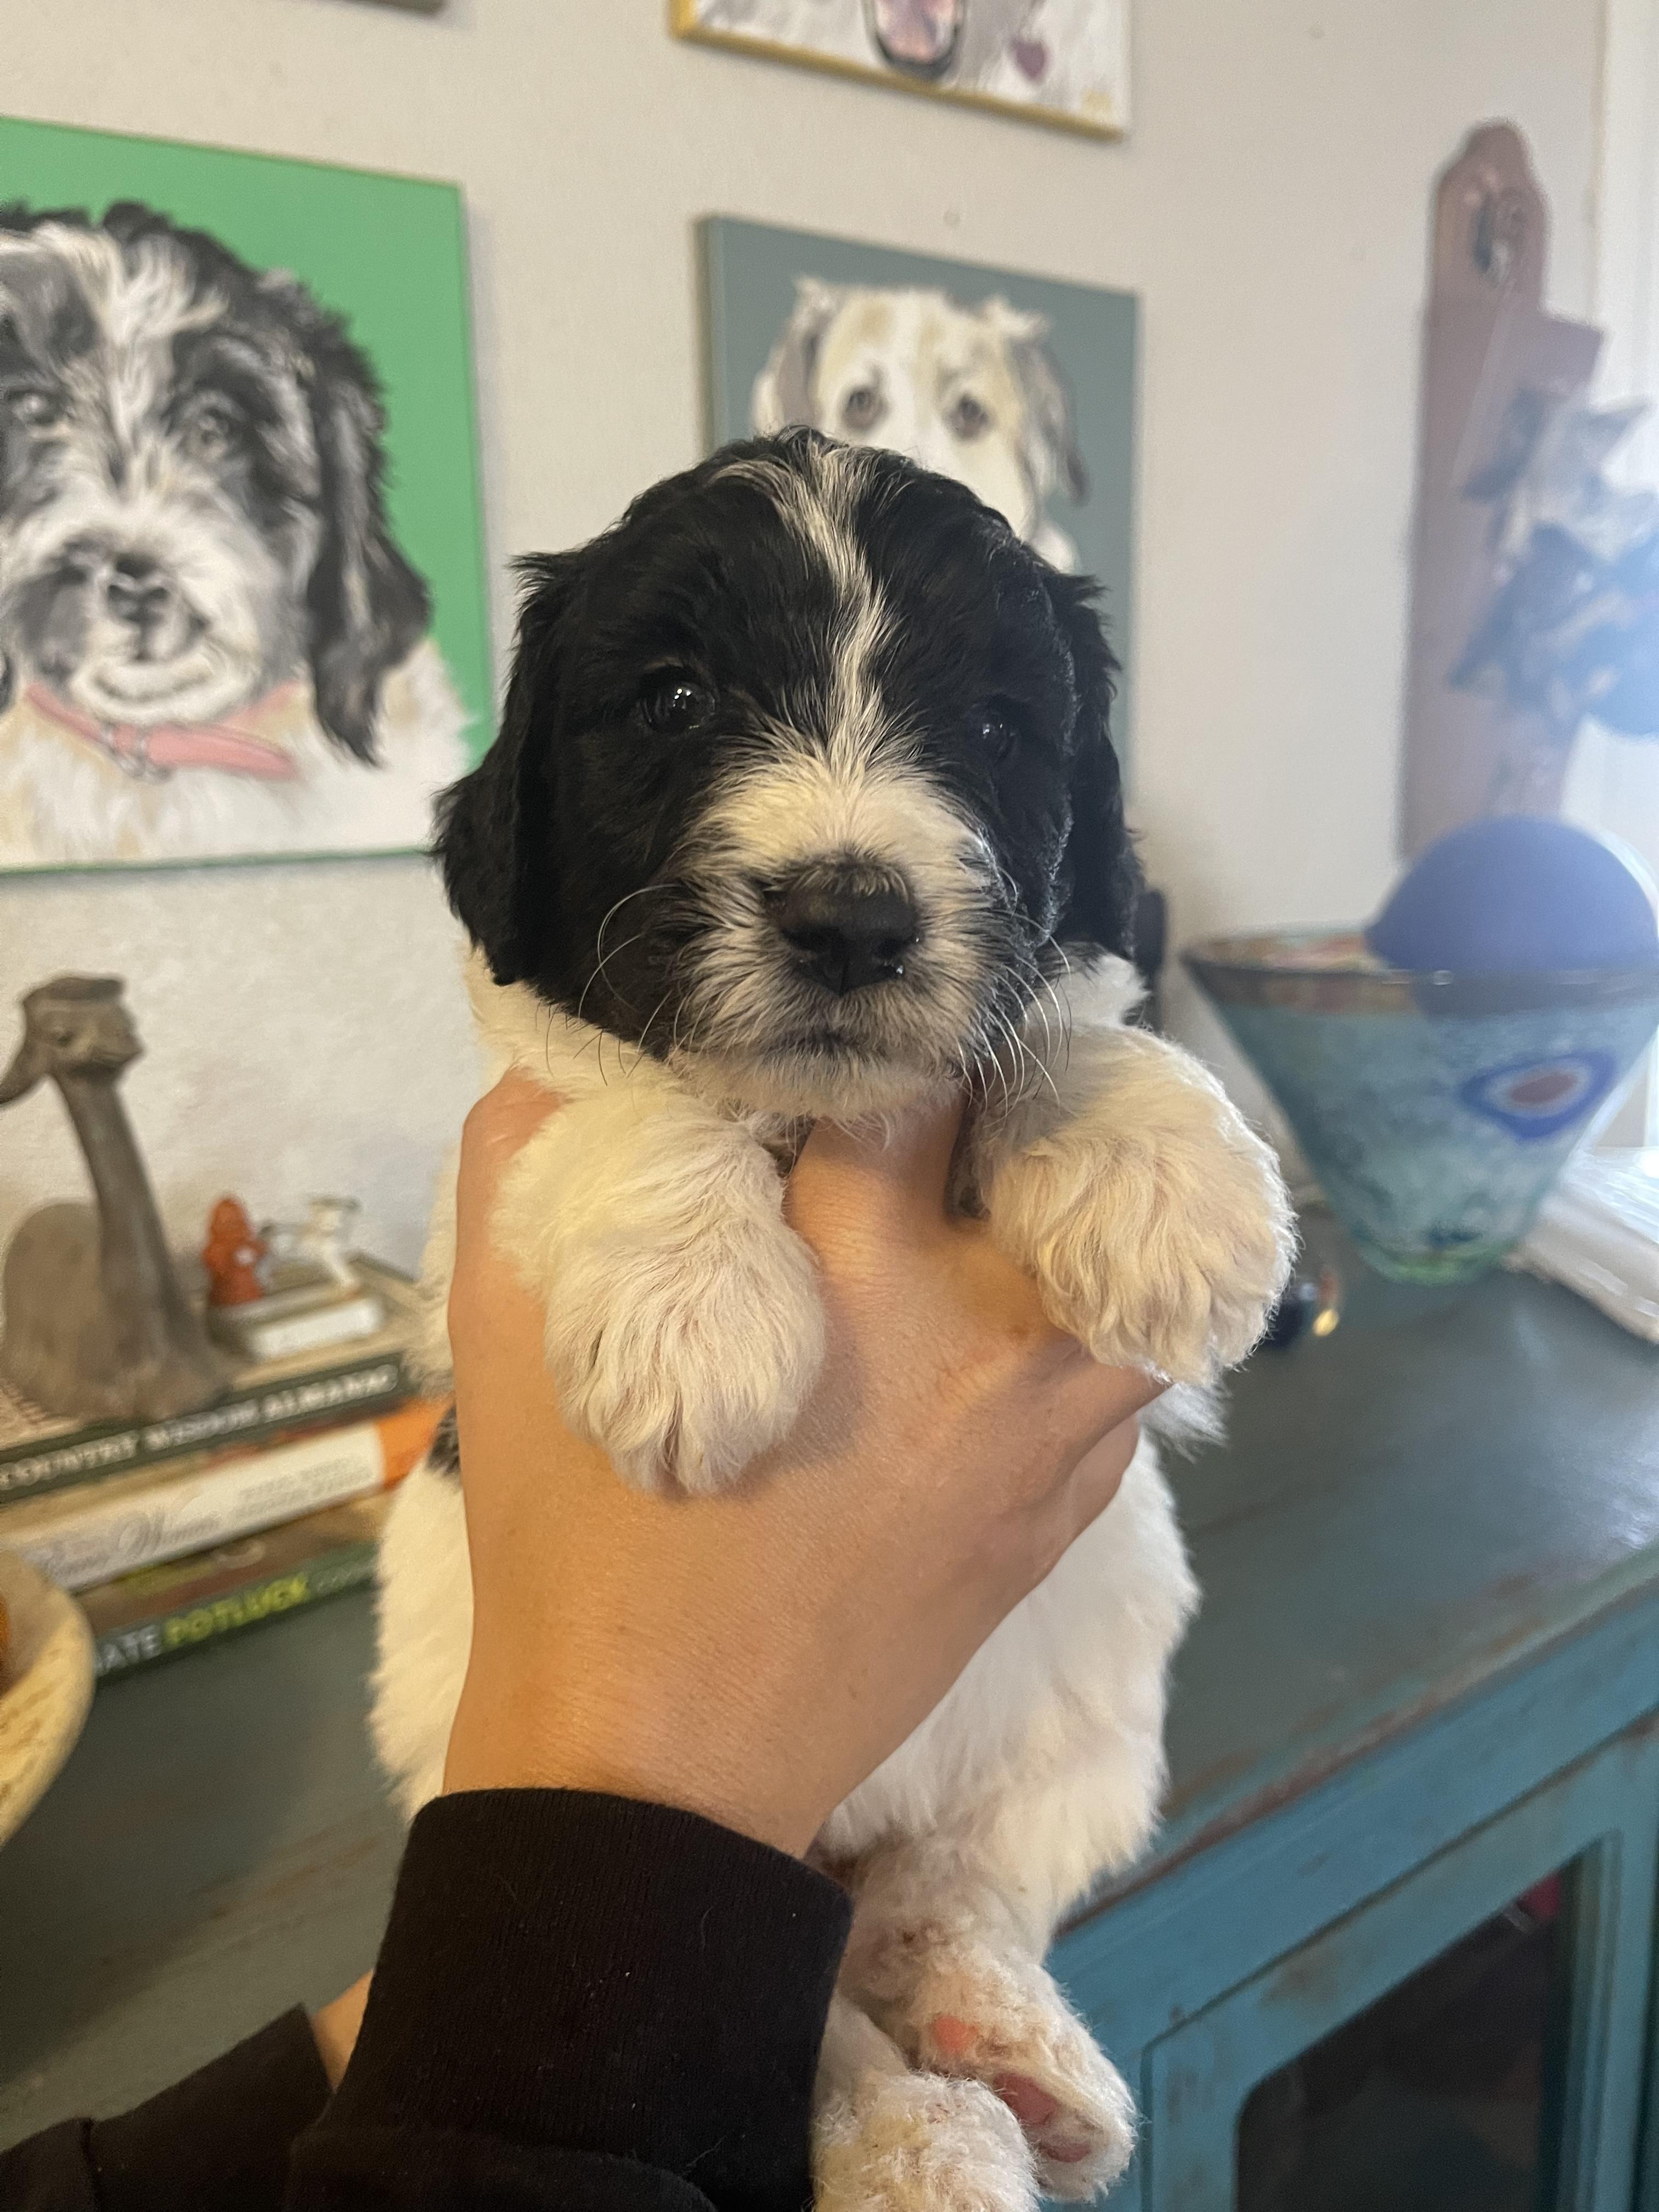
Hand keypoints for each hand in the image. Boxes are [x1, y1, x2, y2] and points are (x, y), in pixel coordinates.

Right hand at [441, 1074, 1160, 1855]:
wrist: (656, 1783)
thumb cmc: (572, 1550)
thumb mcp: (504, 1336)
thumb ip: (530, 1155)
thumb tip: (574, 1049)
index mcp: (862, 1275)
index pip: (927, 1075)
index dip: (889, 1035)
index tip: (854, 1035)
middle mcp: (994, 1341)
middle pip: (1070, 1139)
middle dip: (1012, 1089)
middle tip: (955, 1078)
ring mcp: (1051, 1438)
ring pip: (1141, 1257)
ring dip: (1083, 1200)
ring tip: (1007, 1184)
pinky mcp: (1063, 1514)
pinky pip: (1126, 1371)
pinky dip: (1090, 1312)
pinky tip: (1016, 1307)